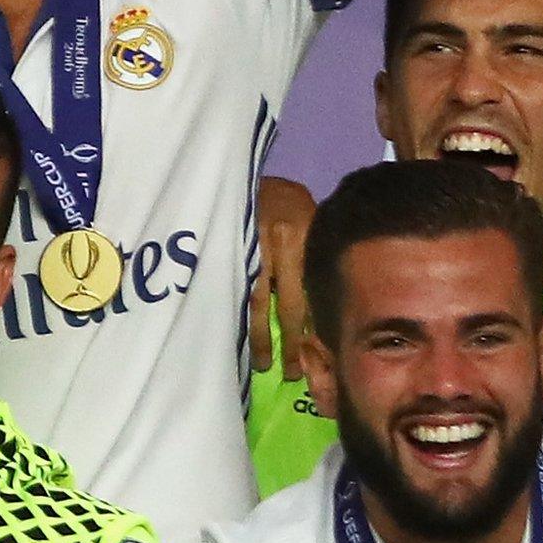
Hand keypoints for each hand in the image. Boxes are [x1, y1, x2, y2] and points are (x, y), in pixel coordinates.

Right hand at [250, 177, 314, 378]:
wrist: (238, 170)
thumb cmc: (279, 196)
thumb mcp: (304, 216)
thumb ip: (307, 254)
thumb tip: (315, 296)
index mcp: (304, 237)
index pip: (310, 290)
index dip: (313, 325)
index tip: (316, 353)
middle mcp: (280, 244)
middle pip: (286, 304)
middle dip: (289, 341)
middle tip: (292, 373)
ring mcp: (250, 249)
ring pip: (256, 302)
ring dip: (260, 336)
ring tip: (261, 363)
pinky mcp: (226, 251)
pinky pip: (234, 289)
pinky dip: (236, 314)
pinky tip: (234, 335)